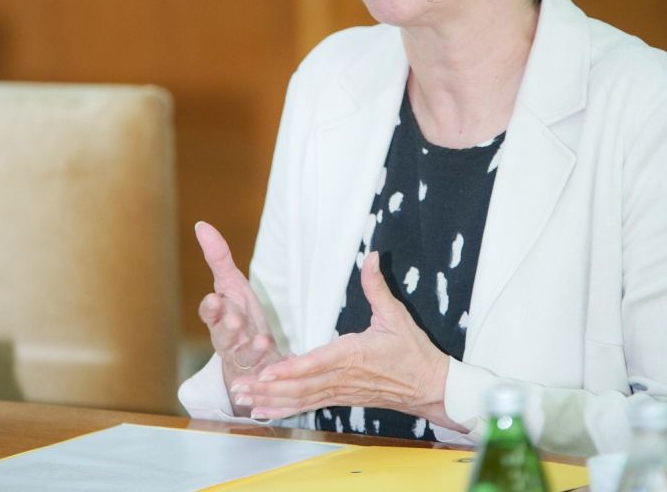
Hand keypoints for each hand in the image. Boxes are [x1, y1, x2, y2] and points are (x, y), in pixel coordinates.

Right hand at [195, 221, 282, 414]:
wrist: (254, 353)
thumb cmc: (240, 312)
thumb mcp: (232, 283)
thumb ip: (218, 257)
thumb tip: (200, 225)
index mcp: (220, 314)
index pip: (210, 311)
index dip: (211, 307)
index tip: (214, 299)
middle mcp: (227, 336)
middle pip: (223, 334)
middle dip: (227, 329)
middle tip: (234, 323)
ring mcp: (243, 354)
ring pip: (242, 352)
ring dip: (249, 347)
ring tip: (260, 341)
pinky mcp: (260, 366)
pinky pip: (263, 365)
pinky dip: (269, 359)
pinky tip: (278, 352)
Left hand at [229, 251, 463, 430]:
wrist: (429, 387)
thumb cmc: (413, 351)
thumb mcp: (396, 314)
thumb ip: (377, 286)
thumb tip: (371, 255)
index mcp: (354, 354)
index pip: (318, 363)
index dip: (292, 369)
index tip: (267, 371)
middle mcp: (342, 377)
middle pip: (300, 386)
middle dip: (267, 387)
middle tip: (237, 386)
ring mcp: (340, 391)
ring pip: (300, 399)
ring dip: (270, 399)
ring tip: (241, 398)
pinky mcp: (340, 399)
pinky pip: (308, 405)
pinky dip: (283, 410)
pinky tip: (262, 411)